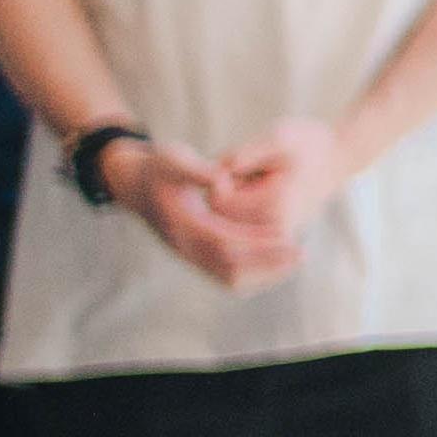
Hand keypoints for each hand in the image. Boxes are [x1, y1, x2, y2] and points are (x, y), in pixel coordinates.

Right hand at [113, 135, 299, 290]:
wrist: (134, 183)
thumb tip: (223, 182)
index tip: (288, 237)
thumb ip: (199, 170)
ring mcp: (187, 254)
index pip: (224, 243)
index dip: (257, 243)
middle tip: (301, 254)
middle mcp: (183, 246)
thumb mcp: (175, 159)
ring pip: (228, 277)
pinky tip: (277, 262)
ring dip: (263, 273)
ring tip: (294, 260)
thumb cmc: (159, 166)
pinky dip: (252, 274)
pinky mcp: (194, 256)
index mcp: (181, 224)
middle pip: (230, 267)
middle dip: (267, 262)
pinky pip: (225, 275)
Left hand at [201, 115, 348, 267]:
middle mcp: (275, 230)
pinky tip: (266, 187)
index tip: (243, 161)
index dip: (221, 178)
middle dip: (229, 189)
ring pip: (231, 217)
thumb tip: (219, 169)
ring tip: (265, 178)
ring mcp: (276, 235)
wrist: (339, 157)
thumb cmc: (310, 144)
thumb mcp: (279, 138)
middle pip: (222, 213)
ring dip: (237, 195)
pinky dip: (245, 202)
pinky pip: (242, 220)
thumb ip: (248, 153)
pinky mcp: (275, 233)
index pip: (218, 202)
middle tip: (257, 169)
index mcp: (273, 210)